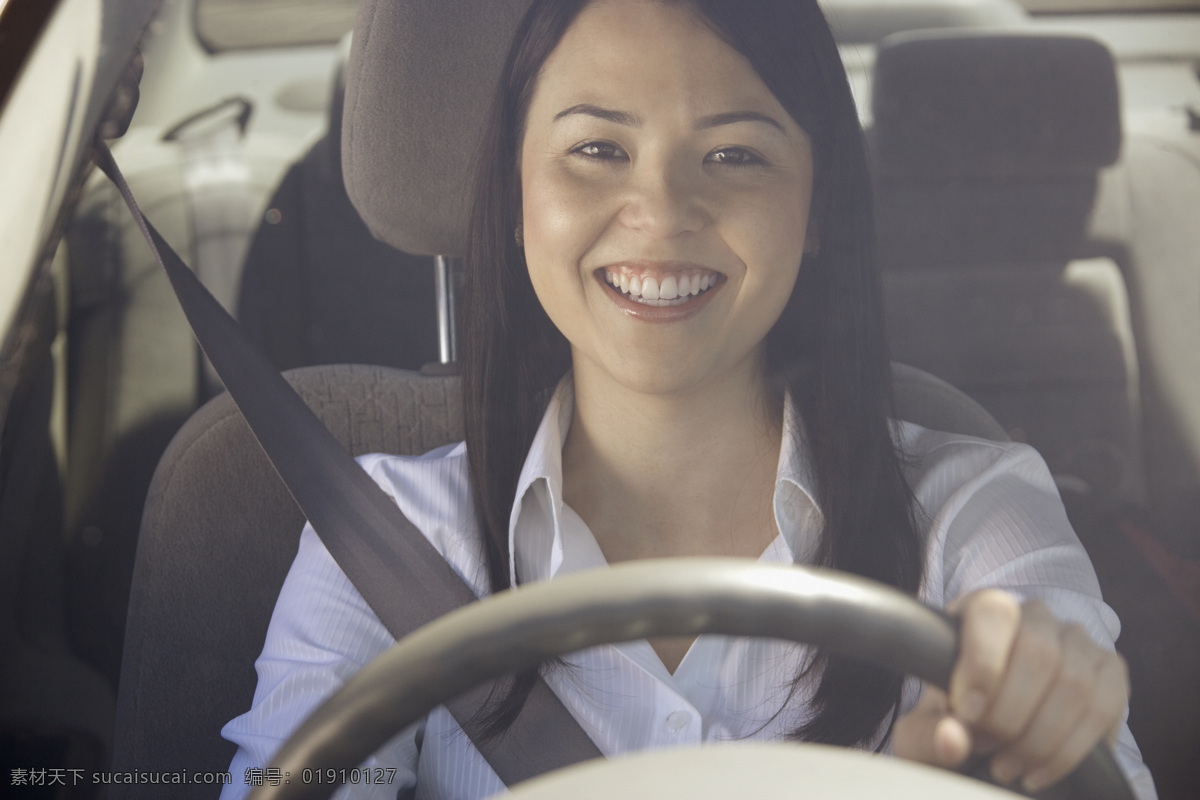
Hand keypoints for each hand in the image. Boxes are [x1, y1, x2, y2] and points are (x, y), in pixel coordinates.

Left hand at [893, 589, 1128, 792]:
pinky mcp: (1111, 673)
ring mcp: (1079, 641)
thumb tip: (953, 738)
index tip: (968, 714)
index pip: (993, 613)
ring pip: (1074, 682)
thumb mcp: (924, 733)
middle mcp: (1035, 616)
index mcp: (982, 611)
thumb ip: (928, 735)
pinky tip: (1040, 772)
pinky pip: (1104, 707)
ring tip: (1007, 767)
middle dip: (1011, 713)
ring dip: (1040, 737)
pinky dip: (1071, 749)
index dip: (983, 664)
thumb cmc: (954, 725)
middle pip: (1038, 652)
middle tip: (986, 748)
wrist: (993, 743)